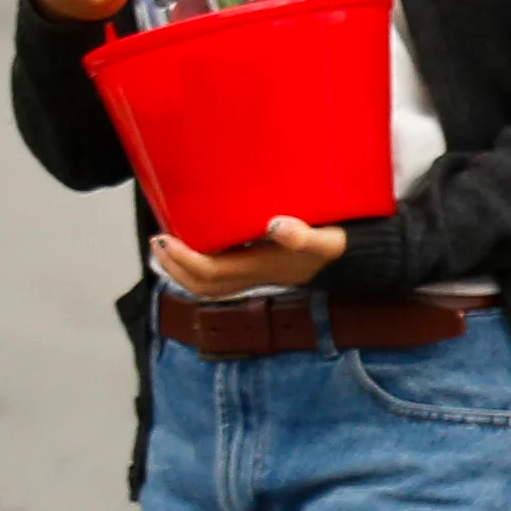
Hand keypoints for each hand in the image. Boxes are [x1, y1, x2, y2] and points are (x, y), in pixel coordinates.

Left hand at [152, 214, 346, 297]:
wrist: (351, 261)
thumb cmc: (336, 245)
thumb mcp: (325, 238)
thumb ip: (303, 234)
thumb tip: (276, 225)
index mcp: (260, 268)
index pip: (209, 271)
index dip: (183, 259)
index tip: (165, 237)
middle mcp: (252, 277)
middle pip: (200, 284)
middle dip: (174, 266)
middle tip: (159, 240)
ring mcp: (253, 278)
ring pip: (207, 286)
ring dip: (181, 270)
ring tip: (168, 247)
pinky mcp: (257, 272)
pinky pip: (218, 279)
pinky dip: (199, 268)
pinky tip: (198, 249)